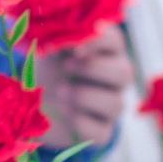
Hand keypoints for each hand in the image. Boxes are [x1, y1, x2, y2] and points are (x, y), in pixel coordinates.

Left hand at [38, 26, 132, 147]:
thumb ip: (50, 35)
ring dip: (83, 96)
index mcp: (106, 50)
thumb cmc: (49, 65)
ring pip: (115, 104)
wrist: (38, 101)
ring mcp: (110, 106)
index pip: (115, 40)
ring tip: (59, 91)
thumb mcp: (48, 47)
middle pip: (125, 72)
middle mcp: (115, 77)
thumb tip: (37, 29)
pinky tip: (63, 111)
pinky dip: (80, 123)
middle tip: (66, 67)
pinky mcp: (100, 132)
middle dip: (93, 69)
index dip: (99, 42)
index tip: (75, 47)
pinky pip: (101, 132)